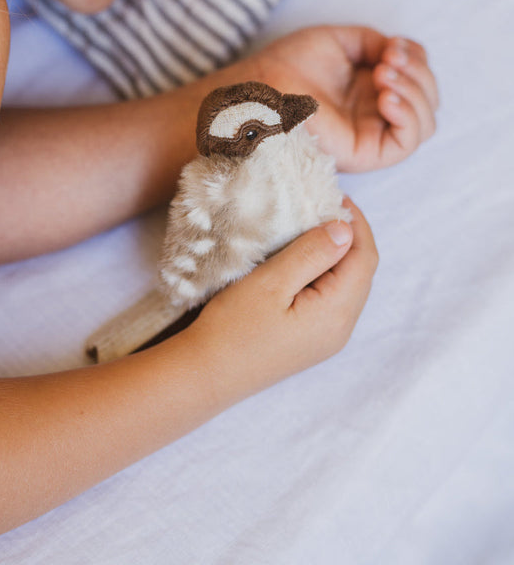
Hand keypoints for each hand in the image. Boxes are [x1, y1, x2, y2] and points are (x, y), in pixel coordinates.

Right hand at [190, 198, 377, 404]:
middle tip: (322, 206)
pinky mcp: (312, 339)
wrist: (206, 375)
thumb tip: (345, 229)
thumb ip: (312, 254)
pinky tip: (302, 259)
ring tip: (311, 226)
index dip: (356, 223)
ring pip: (347, 284)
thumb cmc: (233, 328)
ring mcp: (327, 337)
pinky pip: (332, 298)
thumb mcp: (271, 282)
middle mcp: (341, 329)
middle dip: (349, 235)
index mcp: (337, 313)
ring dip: (336, 254)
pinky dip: (325, 272)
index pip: (364, 258)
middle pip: (360, 271)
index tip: (335, 195)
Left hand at [252, 25, 438, 171]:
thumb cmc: (289, 65)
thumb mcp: (339, 41)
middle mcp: (375, 113)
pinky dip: (409, 116)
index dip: (417, 58)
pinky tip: (387, 97)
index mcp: (370, 88)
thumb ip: (374, 42)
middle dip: (418, 73)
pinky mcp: (366, 153)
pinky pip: (407, 143)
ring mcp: (372, 134)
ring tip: (384, 75)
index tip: (393, 46)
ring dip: (415, 92)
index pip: (418, 78)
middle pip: (428, 100)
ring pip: (425, 122)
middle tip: (388, 60)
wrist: (262, 88)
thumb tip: (399, 52)